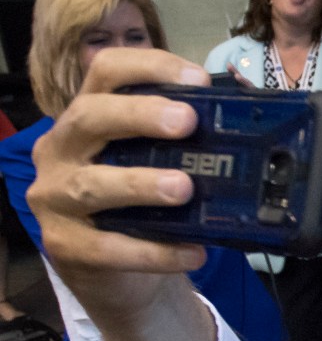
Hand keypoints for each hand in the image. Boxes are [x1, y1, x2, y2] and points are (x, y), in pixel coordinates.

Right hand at [28, 48, 210, 322]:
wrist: (115, 273)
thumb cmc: (141, 204)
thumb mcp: (158, 163)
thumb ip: (188, 139)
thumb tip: (248, 111)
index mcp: (88, 116)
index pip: (106, 72)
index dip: (149, 66)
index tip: (197, 79)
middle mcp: (61, 149)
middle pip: (90, 117)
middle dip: (138, 115)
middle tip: (186, 121)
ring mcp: (54, 197)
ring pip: (91, 184)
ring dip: (140, 184)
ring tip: (183, 188)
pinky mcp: (64, 245)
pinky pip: (108, 247)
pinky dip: (154, 251)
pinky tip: (193, 252)